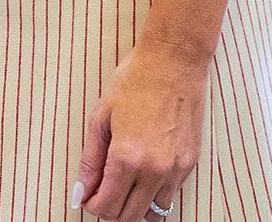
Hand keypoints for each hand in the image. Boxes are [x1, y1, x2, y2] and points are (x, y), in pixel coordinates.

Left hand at [72, 43, 204, 218]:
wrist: (173, 64)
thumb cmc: (133, 83)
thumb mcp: (100, 118)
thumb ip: (90, 160)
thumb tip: (80, 189)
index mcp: (127, 157)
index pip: (107, 205)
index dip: (91, 205)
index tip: (85, 198)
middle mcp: (155, 170)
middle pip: (129, 215)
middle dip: (110, 210)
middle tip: (99, 194)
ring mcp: (176, 170)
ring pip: (154, 213)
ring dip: (134, 208)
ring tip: (120, 189)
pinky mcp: (190, 165)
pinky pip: (170, 196)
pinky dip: (153, 197)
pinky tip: (141, 180)